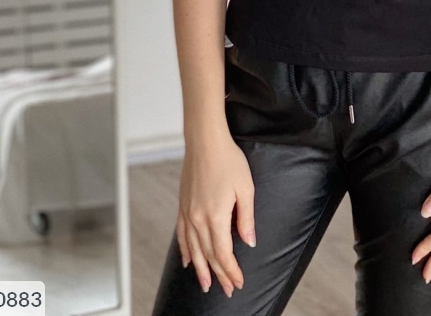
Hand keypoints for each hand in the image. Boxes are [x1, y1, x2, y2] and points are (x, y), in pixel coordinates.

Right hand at [177, 131, 256, 297]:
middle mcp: (198, 218)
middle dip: (219, 274)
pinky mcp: (182, 205)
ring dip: (200, 269)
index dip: (231, 270)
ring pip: (193, 249)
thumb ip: (246, 218)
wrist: (205, 141)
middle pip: (208, 255)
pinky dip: (185, 250)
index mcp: (215, 216)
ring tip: (206, 284)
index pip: (223, 253)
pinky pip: (181, 235)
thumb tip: (248, 242)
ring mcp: (187, 212)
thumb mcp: (245, 188)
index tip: (238, 283)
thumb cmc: (228, 160)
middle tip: (227, 290)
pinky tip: (187, 260)